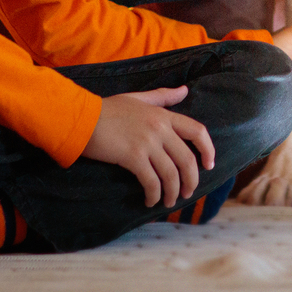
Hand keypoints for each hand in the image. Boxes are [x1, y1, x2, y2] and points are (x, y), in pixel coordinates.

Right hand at [82, 86, 215, 206]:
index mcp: (163, 114)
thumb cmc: (107, 109)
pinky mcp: (133, 157)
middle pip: (187, 159)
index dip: (208, 150)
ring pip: (171, 174)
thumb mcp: (138, 98)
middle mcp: (160, 128)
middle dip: (192, 180)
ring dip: (173, 192)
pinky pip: (151, 182)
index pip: (198, 131)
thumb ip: (163, 96)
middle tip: (188, 192)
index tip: (209, 164)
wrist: (81, 118)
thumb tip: (185, 90)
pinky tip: (150, 201)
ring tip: (168, 201)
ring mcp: (147, 143)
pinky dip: (154, 195)